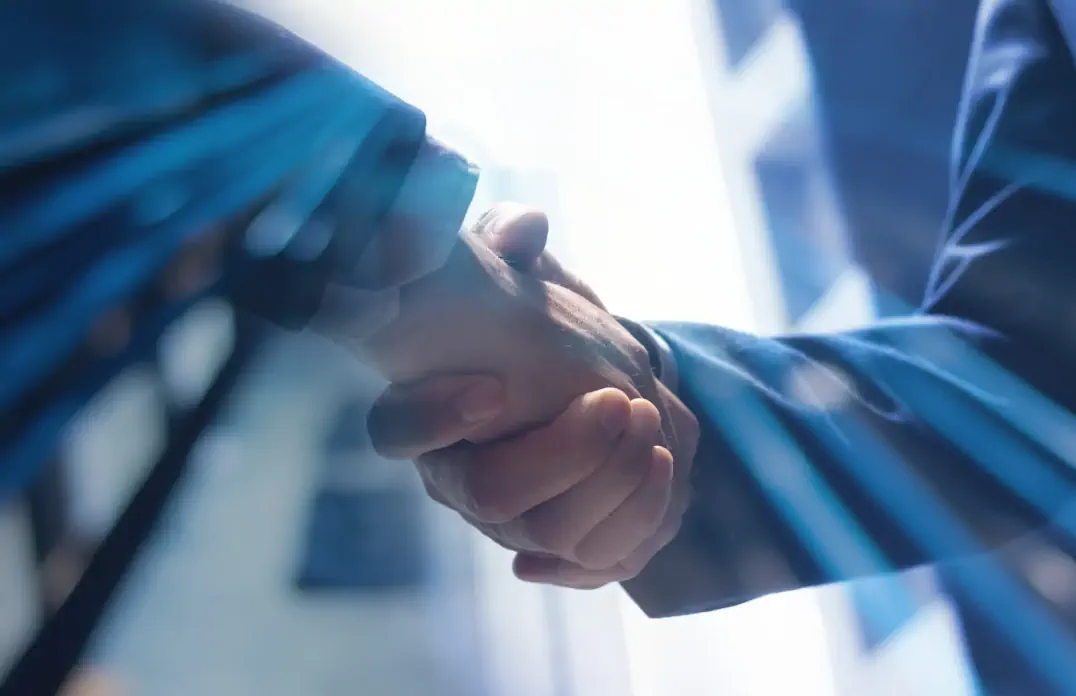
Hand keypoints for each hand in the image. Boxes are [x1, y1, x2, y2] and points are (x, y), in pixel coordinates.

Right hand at [361, 205, 699, 585]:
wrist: (579, 377)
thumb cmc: (528, 320)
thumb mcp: (508, 268)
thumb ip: (503, 241)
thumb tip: (522, 229)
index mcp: (424, 413)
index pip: (395, 432)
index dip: (436, 418)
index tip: (494, 388)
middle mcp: (459, 476)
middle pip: (490, 498)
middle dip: (566, 453)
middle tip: (619, 399)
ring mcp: (512, 520)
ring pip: (554, 534)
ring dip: (616, 482)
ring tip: (650, 422)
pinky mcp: (565, 540)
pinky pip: (599, 558)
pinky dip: (637, 521)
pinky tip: (660, 466)